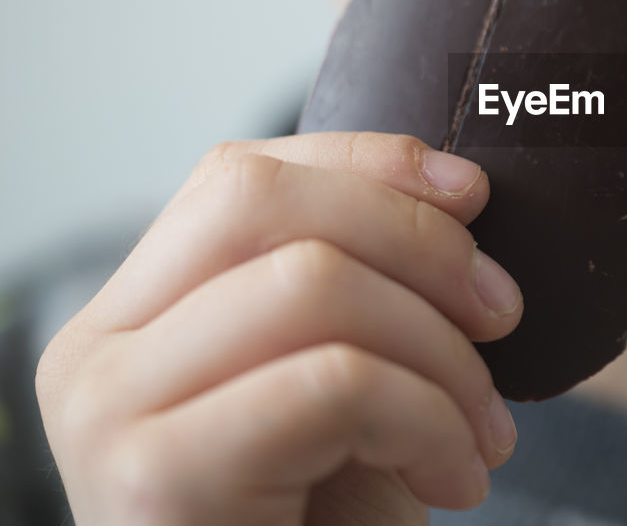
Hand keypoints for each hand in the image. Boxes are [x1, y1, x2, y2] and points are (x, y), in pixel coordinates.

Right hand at [36, 132, 522, 525]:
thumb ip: (356, 285)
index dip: (368, 164)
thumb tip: (455, 189)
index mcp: (134, 313)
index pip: (238, 176)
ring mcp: (109, 411)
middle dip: (415, 241)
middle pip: (262, 203)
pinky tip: (456, 480)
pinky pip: (335, 383)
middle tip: (502, 313)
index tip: (475, 193)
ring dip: (442, 355)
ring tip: (486, 432)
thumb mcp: (339, 382)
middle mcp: (96, 350)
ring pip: (313, 284)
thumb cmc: (323, 520)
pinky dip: (430, 421)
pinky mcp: (156, 478)